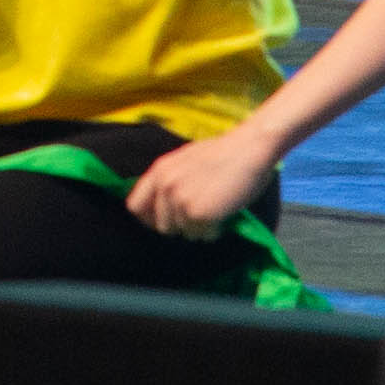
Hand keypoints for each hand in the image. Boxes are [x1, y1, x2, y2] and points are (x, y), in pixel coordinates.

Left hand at [129, 126, 274, 236]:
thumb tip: (161, 206)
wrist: (250, 149)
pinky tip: (223, 212)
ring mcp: (179, 200)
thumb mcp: (185, 161)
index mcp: (158, 171)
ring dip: (201, 227)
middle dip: (181, 225)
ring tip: (216, 207)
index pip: (135, 207)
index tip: (167, 220)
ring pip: (185, 233)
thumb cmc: (224, 155)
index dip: (150, 218)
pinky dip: (215, 230)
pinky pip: (203, 235)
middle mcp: (164, 186)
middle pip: (162, 227)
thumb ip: (169, 180)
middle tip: (201, 212)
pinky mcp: (197, 214)